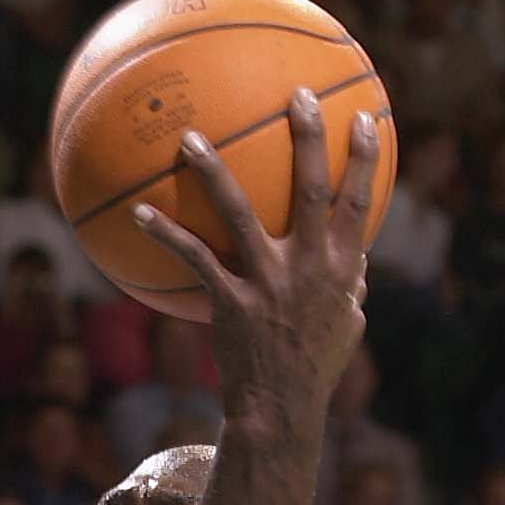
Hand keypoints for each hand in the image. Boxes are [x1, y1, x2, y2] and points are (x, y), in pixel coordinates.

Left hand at [135, 95, 375, 428]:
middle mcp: (309, 267)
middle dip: (308, 137)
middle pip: (311, 189)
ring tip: (190, 137)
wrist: (280, 411)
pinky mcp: (232, 301)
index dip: (364, 160)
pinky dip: (165, 233)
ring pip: (240, 213)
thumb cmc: (313, 369)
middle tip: (296, 93)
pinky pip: (194, 258)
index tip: (365, 117)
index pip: (358, 204)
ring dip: (213, 171)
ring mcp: (269, 282)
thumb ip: (352, 289)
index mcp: (340, 270)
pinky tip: (139, 212)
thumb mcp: (347, 328)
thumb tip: (359, 265)